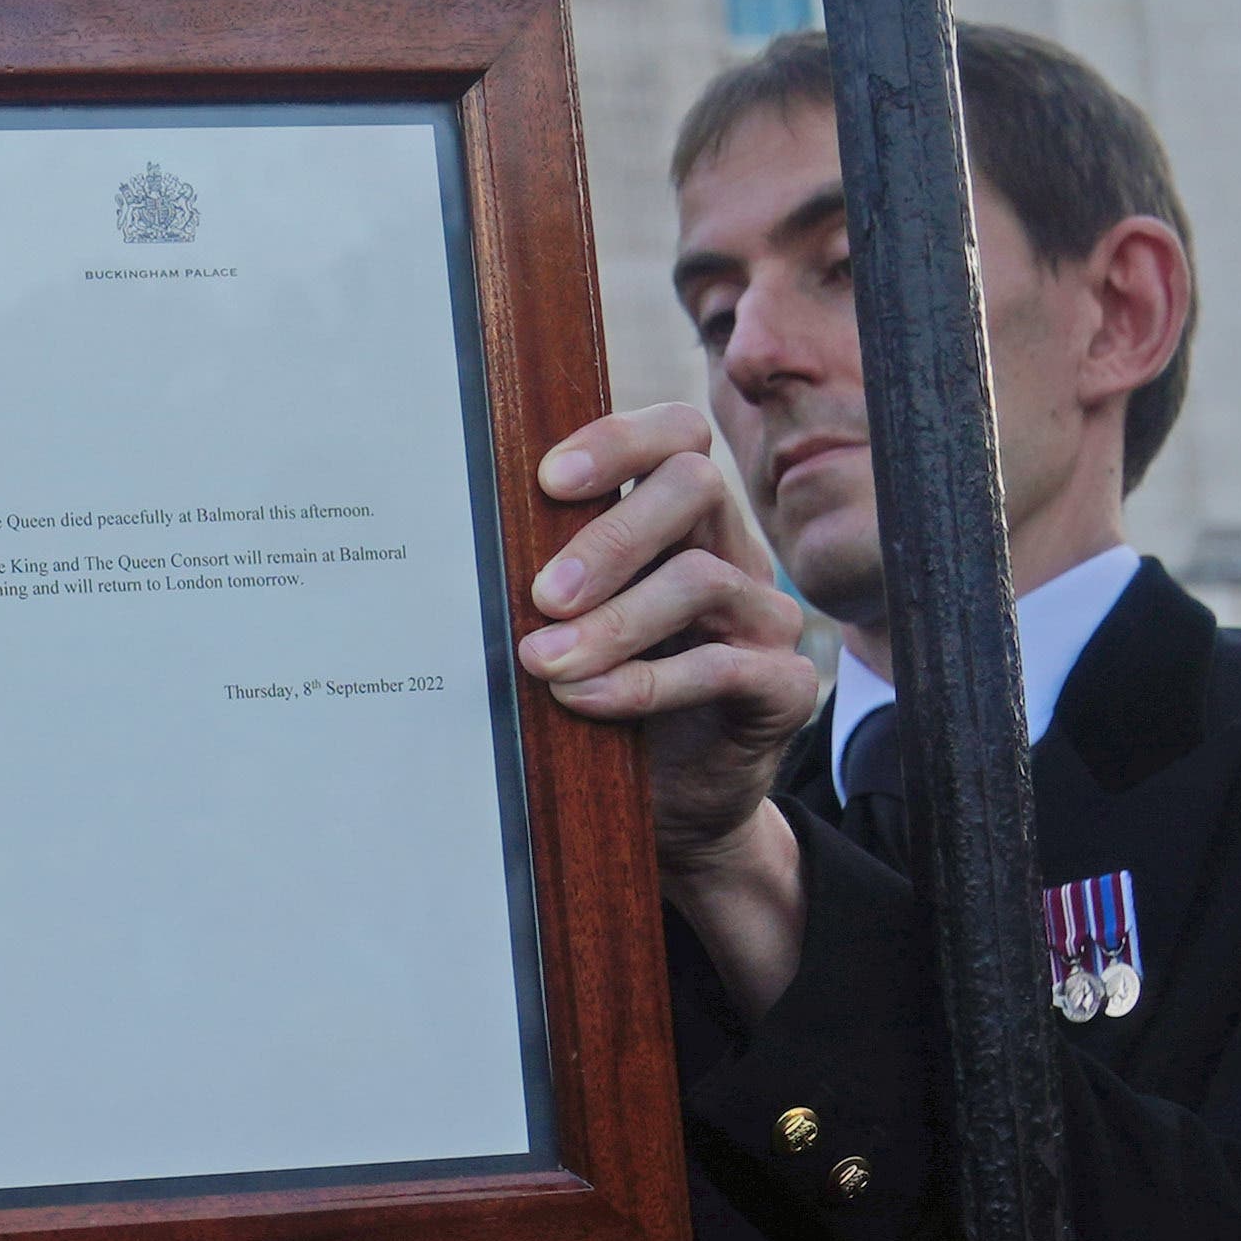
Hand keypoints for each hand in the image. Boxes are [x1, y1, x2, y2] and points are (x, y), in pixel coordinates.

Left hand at [520, 402, 829, 1010]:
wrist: (670, 804)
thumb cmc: (605, 698)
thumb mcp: (570, 628)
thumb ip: (546, 581)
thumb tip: (456, 546)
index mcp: (682, 519)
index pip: (677, 436)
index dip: (618, 441)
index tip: (547, 480)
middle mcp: (731, 553)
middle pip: (695, 486)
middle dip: (611, 535)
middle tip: (543, 593)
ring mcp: (764, 617)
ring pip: (701, 578)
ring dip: (614, 621)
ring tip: (544, 660)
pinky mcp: (784, 687)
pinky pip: (723, 667)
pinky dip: (645, 682)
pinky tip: (584, 698)